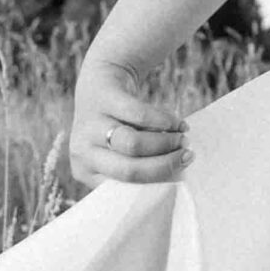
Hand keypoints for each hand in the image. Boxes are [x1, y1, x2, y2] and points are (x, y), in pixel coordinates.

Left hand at [68, 60, 189, 187]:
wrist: (101, 81)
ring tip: (183, 139)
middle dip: (165, 166)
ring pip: (133, 144)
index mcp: (85, 171)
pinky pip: (139, 115)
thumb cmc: (117, 125)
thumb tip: (174, 180)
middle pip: (129, 170)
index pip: (122, 189)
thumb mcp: (118, 153)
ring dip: (165, 143)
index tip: (180, 176)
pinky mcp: (103, 97)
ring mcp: (89, 123)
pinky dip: (164, 121)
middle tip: (187, 157)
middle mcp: (81, 150)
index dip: (155, 184)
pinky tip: (178, 124)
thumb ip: (138, 169)